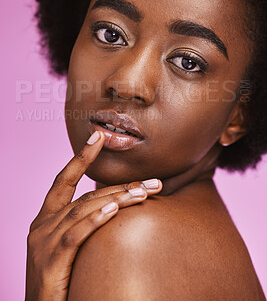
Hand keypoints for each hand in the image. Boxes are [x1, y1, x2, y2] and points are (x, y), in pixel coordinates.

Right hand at [25, 131, 161, 300]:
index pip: (64, 180)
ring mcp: (43, 243)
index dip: (81, 157)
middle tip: (154, 182)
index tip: (98, 136)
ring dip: (117, 199)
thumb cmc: (59, 278)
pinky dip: (94, 221)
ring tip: (145, 192)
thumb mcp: (67, 246)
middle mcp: (42, 225)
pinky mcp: (49, 262)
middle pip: (87, 197)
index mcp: (45, 219)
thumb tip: (114, 206)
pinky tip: (113, 211)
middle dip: (121, 186)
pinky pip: (74, 237)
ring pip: (84, 211)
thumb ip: (83, 225)